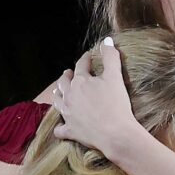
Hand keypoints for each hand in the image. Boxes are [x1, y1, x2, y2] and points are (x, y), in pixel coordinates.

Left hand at [50, 38, 143, 160]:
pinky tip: (62, 127)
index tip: (88, 57)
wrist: (115, 133)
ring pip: (58, 102)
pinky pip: (60, 129)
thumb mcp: (116, 77)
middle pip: (64, 83)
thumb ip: (111, 57)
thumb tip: (107, 41)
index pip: (81, 65)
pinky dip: (60, 127)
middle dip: (66, 77)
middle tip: (68, 74)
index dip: (85, 59)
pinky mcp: (70, 130)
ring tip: (59, 93)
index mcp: (81, 82)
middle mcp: (70, 96)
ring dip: (58, 96)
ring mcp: (68, 114)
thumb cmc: (116, 104)